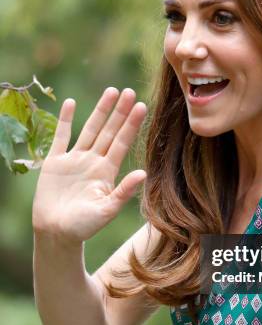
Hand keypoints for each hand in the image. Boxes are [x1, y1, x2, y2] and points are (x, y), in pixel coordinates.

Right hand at [32, 87, 147, 242]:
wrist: (56, 233)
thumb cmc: (84, 226)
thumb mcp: (107, 210)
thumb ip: (124, 191)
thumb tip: (143, 173)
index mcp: (107, 172)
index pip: (122, 143)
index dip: (131, 125)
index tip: (142, 106)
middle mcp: (93, 162)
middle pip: (109, 131)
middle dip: (119, 112)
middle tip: (130, 92)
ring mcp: (74, 160)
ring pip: (90, 130)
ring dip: (100, 111)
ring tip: (111, 92)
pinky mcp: (55, 162)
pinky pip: (60, 137)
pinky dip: (64, 120)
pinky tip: (70, 103)